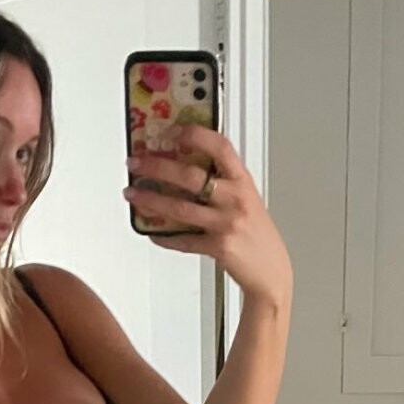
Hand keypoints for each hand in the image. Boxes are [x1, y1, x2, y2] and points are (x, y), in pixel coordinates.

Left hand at [124, 125, 292, 308]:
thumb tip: (184, 168)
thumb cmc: (257, 234)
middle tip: (136, 163)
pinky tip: (151, 231)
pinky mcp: (218, 248)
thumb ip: (223, 183)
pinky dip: (163, 236)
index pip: (220, 147)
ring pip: (180, 207)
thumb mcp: (247, 200)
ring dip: (150, 200)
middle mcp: (235, 199)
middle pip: (190, 176)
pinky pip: (183, 240)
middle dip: (157, 167)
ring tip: (132, 194)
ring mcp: (226, 224)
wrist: (271, 272)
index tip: (171, 131)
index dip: (194, 134)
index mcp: (243, 181)